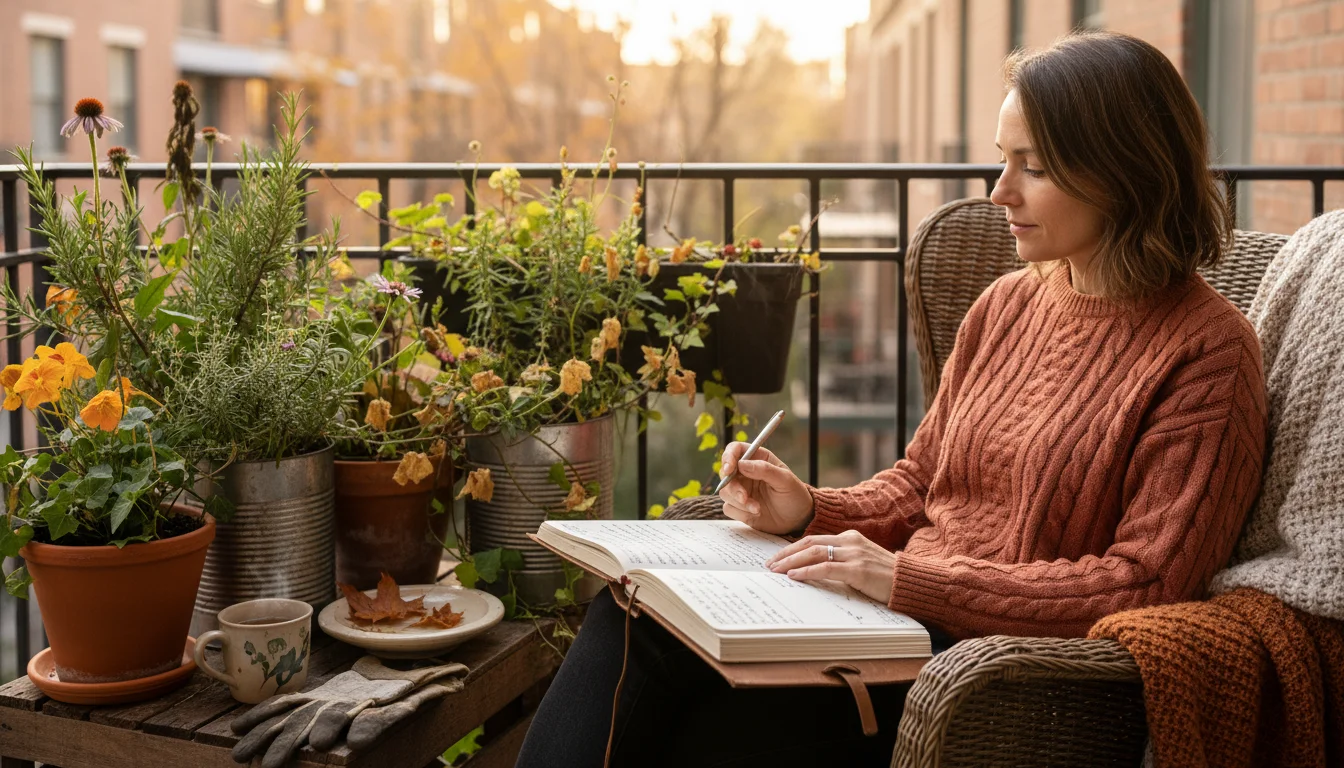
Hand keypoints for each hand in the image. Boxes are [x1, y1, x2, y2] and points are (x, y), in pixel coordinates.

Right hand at [717, 442, 812, 534]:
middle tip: (744, 497)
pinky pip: (728, 507)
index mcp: (758, 459)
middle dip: (732, 487)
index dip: (728, 457)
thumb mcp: (785, 480)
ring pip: (725, 491)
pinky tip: (756, 512)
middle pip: (725, 473)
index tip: (729, 469)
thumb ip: (765, 470)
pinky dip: (740, 511)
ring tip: (757, 508)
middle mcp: (746, 472)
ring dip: (739, 501)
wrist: (797, 519)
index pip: (735, 449)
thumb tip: (741, 464)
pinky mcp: (739, 506)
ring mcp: (741, 489)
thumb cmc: (795, 495)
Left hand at [763, 530, 896, 604]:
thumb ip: (841, 562)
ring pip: (814, 553)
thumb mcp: (861, 563)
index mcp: (850, 537)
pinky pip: (826, 568)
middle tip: (769, 565)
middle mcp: (850, 541)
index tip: (777, 558)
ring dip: (791, 562)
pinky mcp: (858, 569)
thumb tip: (813, 570)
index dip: (792, 548)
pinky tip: (794, 576)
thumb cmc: (886, 577)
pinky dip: (807, 571)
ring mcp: (855, 554)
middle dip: (786, 554)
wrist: (912, 583)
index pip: (814, 539)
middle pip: (809, 543)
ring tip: (776, 571)